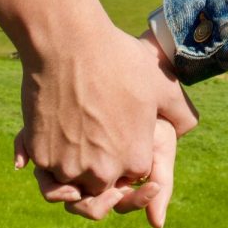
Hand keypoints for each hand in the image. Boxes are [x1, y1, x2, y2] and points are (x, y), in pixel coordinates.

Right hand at [15, 27, 190, 227]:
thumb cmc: (118, 61)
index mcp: (136, 160)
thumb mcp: (163, 85)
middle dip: (102, 162)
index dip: (130, 150)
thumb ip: (183, 114)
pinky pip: (47, 168)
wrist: (68, 44)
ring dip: (75, 164)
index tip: (123, 127)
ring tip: (77, 129)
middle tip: (99, 127)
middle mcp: (103, 172)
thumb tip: (186, 129)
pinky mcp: (40, 155)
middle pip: (102, 183)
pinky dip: (51, 154)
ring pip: (72, 181)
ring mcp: (69, 167)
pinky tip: (58, 125)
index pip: (135, 174)